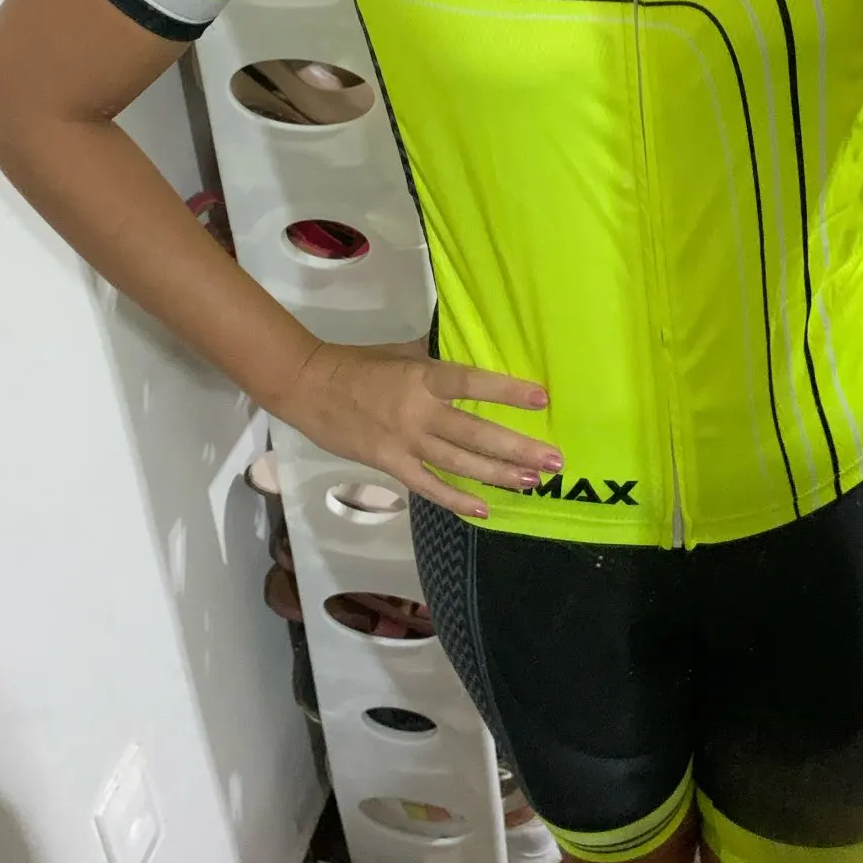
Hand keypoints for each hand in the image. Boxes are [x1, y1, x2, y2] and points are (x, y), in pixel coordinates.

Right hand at [273, 341, 558, 517]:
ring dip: (498, 474)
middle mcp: (419, 410)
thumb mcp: (402, 352)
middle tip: (554, 460)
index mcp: (422, 375)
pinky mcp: (389, 463)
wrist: (308, 387)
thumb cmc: (358, 364)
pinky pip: (428, 486)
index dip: (508, 392)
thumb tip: (471, 363)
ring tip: (533, 481)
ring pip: (460, 463)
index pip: (472, 383)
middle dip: (518, 448)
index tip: (542, 400)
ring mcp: (404, 441)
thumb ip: (436, 363)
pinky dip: (456, 500)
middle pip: (476, 433)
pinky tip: (484, 509)